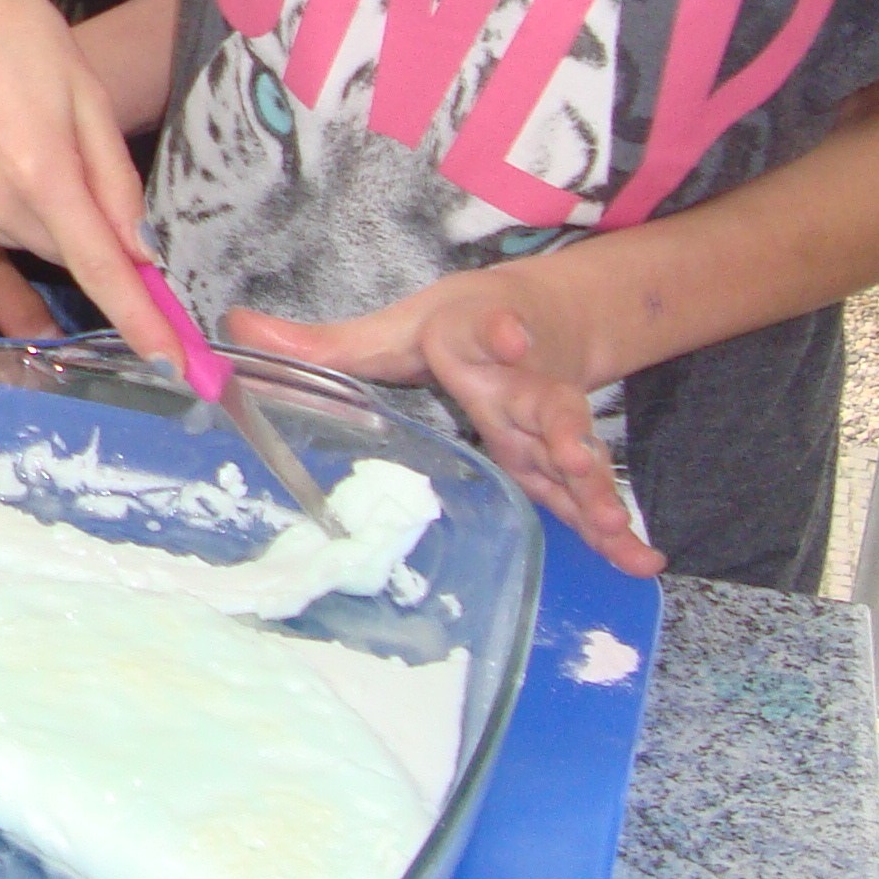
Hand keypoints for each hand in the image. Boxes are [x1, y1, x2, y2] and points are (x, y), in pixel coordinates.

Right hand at [0, 0, 170, 356]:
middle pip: (57, 248)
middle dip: (76, 221)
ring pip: (14, 236)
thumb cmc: (21, 34)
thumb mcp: (88, 100)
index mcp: (40, 170)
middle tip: (62, 153)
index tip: (175, 364)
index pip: (102, 268)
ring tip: (10, 136)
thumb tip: (145, 256)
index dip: (142, 320)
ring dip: (28, 207)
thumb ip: (117, 185)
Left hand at [232, 260, 664, 576]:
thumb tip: (236, 324)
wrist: (544, 316)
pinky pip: (591, 497)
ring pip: (576, 456)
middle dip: (561, 429)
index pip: (486, 335)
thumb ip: (321, 341)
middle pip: (545, 405)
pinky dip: (618, 530)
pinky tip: (643, 562)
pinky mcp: (567, 460)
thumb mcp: (394, 328)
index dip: (495, 335)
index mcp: (477, 345)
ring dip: (591, 488)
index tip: (506, 336)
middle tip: (575, 451)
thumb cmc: (460, 327)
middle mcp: (522, 386)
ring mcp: (551, 426)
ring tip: (608, 520)